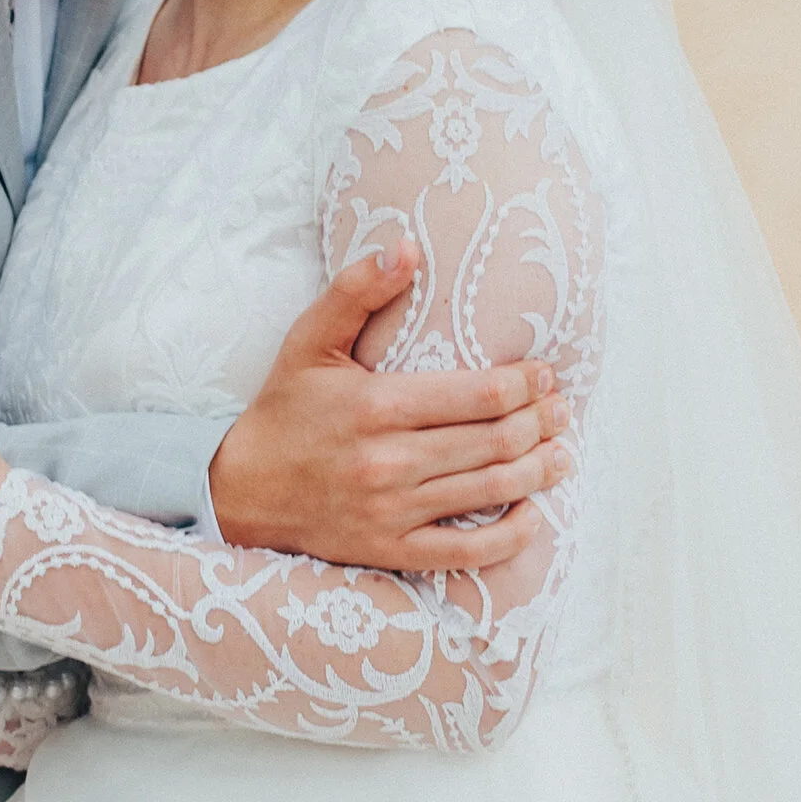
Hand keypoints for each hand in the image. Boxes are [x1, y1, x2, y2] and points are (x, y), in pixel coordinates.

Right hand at [207, 242, 570, 570]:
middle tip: (561, 410)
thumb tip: (406, 248)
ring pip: (491, 491)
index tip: (544, 375)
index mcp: (378, 405)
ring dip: (539, 471)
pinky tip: (532, 515)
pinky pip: (467, 553)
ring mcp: (393, 511)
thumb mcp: (308, 341)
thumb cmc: (282, 410)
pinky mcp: (391, 550)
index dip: (526, 383)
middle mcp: (391, 461)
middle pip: (496, 440)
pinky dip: (511, 536)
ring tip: (562, 454)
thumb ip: (356, 291)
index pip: (480, 393)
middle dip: (541, 423)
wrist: (238, 490)